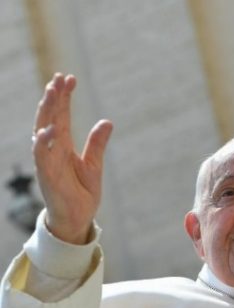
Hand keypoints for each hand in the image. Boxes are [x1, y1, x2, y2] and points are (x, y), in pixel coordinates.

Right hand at [32, 73, 112, 243]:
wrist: (78, 218)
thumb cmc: (82, 192)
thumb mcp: (93, 165)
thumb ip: (97, 143)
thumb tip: (107, 121)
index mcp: (63, 146)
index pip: (61, 116)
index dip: (64, 97)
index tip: (70, 78)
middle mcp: (52, 150)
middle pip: (50, 118)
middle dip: (54, 98)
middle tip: (59, 77)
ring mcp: (47, 161)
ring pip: (42, 131)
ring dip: (47, 112)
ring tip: (53, 92)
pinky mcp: (46, 175)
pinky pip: (41, 156)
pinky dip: (44, 142)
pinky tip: (50, 128)